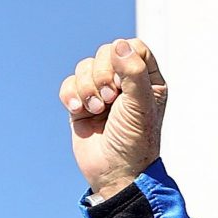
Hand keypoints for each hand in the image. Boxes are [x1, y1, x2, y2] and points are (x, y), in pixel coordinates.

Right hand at [60, 37, 168, 199]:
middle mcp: (125, 83)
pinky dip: (71, 95)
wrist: (113, 172)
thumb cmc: (135, 141)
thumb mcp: (140, 105)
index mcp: (148, 81)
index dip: (123, 59)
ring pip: (85, 67)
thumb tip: (120, 45)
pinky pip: (69, 84)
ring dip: (87, 87)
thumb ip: (133, 73)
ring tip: (96, 110)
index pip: (134, 47)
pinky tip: (79, 111)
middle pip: (105, 53)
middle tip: (109, 100)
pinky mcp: (82, 103)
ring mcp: (102, 93)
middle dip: (102, 75)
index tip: (123, 84)